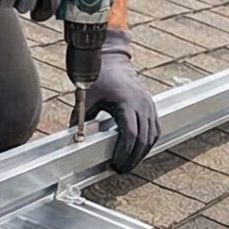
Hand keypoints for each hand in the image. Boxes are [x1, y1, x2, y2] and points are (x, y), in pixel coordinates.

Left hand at [85, 29, 159, 172]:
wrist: (113, 60)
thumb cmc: (99, 77)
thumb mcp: (86, 97)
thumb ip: (80, 119)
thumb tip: (72, 139)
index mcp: (127, 103)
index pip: (130, 134)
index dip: (124, 152)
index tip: (115, 163)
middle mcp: (142, 105)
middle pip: (144, 139)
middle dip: (133, 158)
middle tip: (120, 169)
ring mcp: (149, 106)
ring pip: (152, 136)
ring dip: (142, 153)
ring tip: (128, 163)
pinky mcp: (151, 106)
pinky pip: (156, 129)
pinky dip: (149, 142)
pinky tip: (139, 151)